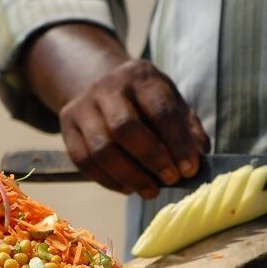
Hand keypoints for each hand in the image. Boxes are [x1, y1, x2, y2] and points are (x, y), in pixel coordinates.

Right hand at [59, 59, 209, 198]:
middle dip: (151, 159)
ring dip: (129, 176)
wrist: (102, 84)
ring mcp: (83, 105)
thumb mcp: (172, 102)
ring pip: (101, 149)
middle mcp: (108, 86)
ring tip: (151, 191)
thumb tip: (199, 158)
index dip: (177, 143)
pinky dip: (108, 180)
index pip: (160, 110)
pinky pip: (84, 160)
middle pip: (125, 128)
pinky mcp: (67, 125)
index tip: (190, 170)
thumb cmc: (146, 101)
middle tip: (170, 180)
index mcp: (141, 76)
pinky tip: (129, 188)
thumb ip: (188, 128)